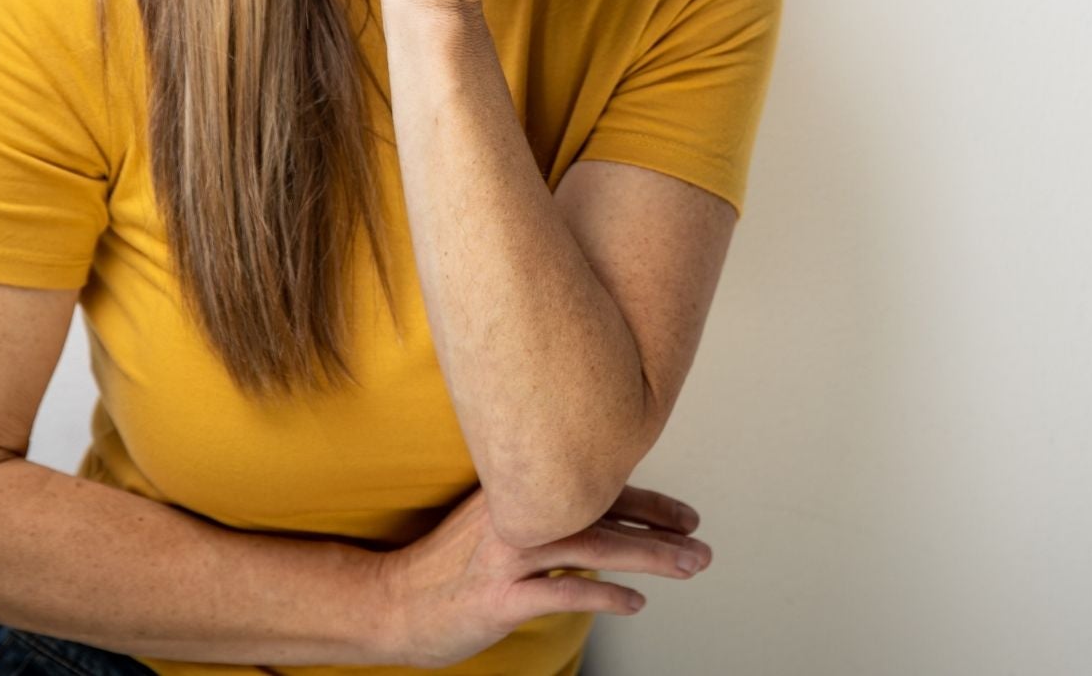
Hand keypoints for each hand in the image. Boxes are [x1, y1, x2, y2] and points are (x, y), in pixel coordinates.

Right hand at [375, 483, 713, 669]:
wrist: (390, 602)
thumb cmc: (446, 568)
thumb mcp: (492, 527)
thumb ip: (540, 516)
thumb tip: (599, 516)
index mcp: (518, 493)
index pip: (596, 489)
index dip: (647, 503)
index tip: (686, 517)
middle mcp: (516, 515)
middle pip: (603, 513)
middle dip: (660, 529)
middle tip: (701, 543)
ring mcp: (506, 556)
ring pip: (592, 546)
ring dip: (648, 556)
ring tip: (687, 566)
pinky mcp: (499, 597)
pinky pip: (563, 591)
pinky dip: (605, 595)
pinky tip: (633, 603)